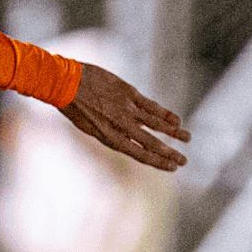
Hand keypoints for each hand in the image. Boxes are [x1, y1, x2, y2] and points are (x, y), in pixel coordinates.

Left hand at [60, 64, 189, 171]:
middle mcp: (119, 126)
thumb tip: (126, 134)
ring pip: (155, 124)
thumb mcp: (88, 124)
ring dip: (173, 133)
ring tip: (188, 139)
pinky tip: (176, 120)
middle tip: (184, 162)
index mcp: (107, 137)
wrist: (63, 83)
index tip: (170, 168)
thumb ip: (109, 130)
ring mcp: (125, 109)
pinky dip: (165, 114)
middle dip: (168, 154)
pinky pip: (151, 106)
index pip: (137, 153)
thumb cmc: (72, 104)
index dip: (155, 161)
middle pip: (149, 143)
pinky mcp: (128, 93)